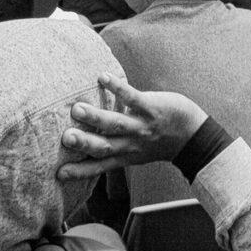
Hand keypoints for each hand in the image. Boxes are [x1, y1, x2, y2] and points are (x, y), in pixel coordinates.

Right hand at [57, 75, 207, 178]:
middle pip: (105, 146)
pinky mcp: (151, 107)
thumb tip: (83, 147)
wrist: (191, 135)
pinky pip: (133, 97)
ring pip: (117, 123)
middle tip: (65, 138)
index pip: (100, 166)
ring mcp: (141, 126)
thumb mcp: (135, 152)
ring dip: (97, 117)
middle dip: (85, 143)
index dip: (80, 171)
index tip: (59, 173)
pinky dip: (117, 88)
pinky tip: (102, 77)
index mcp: (125, 156)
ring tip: (77, 109)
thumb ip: (112, 149)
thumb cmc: (157, 142)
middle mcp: (131, 144)